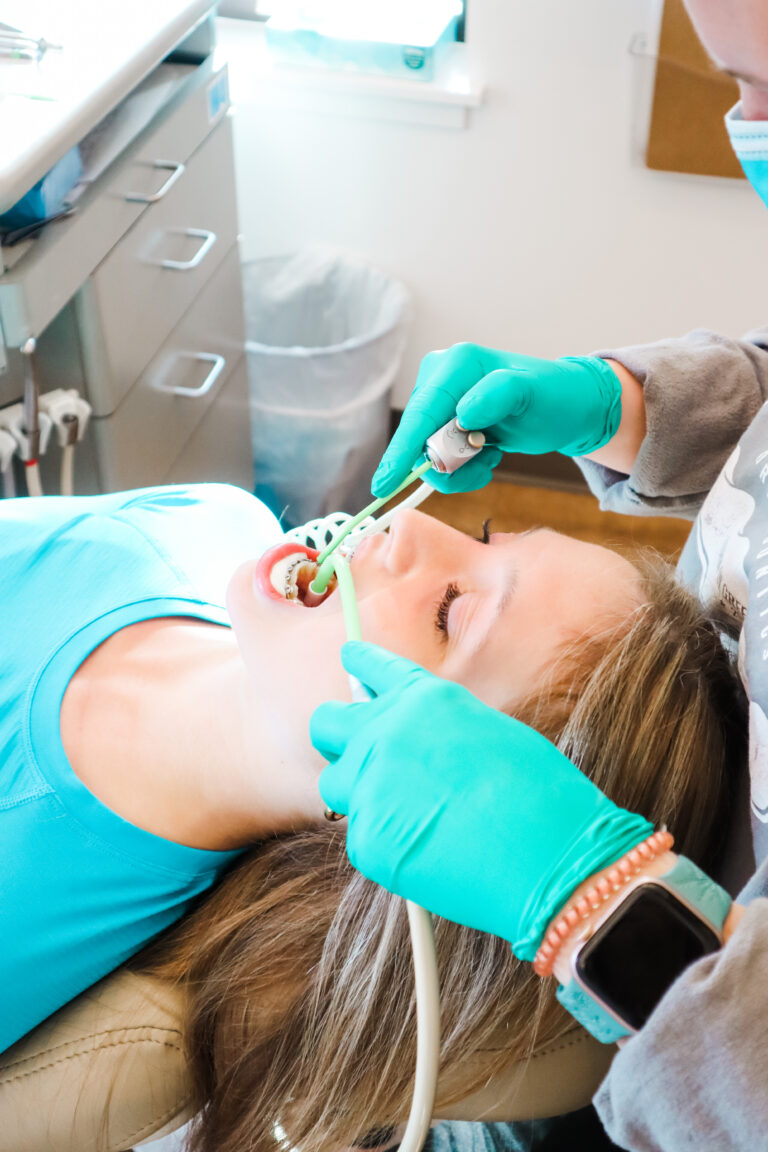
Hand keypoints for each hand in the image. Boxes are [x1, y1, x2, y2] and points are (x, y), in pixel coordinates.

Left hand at [311, 642, 650, 959]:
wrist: (548, 858)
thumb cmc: (538, 794)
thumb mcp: (489, 733)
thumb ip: (437, 728)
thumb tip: (414, 738)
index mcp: (422, 698)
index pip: (372, 665)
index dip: (360, 662)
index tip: (351, 658)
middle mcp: (385, 733)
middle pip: (325, 723)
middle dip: (339, 737)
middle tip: (363, 755)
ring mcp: (369, 786)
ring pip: (334, 784)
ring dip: (359, 794)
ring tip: (407, 815)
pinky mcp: (366, 840)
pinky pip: (360, 836)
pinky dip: (385, 843)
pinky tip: (427, 852)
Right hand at [371, 344, 621, 495]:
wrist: (567, 408)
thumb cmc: (555, 396)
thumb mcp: (533, 392)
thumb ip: (499, 394)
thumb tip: (463, 413)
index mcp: (456, 364)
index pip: (422, 413)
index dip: (401, 451)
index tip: (384, 484)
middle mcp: (440, 379)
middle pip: (419, 438)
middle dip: (447, 462)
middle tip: (487, 462)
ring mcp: (441, 402)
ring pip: (427, 454)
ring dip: (458, 469)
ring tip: (491, 458)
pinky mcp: (445, 422)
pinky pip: (438, 459)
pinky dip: (462, 469)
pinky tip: (487, 456)